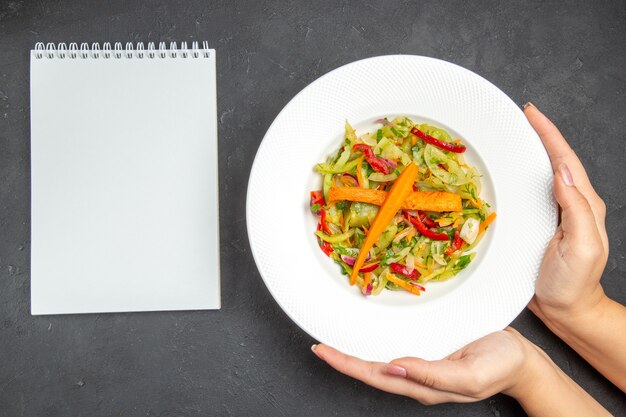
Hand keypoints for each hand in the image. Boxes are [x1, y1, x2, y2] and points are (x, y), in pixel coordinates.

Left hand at [312, 328, 536, 404]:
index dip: (347, 365)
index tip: (323, 351)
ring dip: (356, 351)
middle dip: (343, 359)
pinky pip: (396, 346)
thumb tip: (393, 368)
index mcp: (423, 384)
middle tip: (319, 345)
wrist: (521, 360)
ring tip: (335, 340)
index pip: (375, 376)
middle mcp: (417, 376)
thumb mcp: (470, 375)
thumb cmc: (500, 366)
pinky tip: (368, 334)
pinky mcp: (430, 350)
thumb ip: (432, 375)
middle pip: (371, 371)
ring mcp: (422, 365)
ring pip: (380, 360)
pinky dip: (376, 341)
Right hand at [523, 103, 608, 322]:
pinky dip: (519, 175)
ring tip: (511, 136)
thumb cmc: (573, 283)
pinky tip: (507, 172)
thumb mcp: (580, 248)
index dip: (549, 134)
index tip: (532, 113)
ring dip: (528, 152)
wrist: (566, 310)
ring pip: (542, 173)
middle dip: (539, 135)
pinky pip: (529, 191)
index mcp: (583, 204)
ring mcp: (555, 213)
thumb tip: (560, 171)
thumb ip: (576, 209)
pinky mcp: (540, 223)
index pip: (566, 160)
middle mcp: (570, 204)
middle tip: (519, 117)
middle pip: (555, 160)